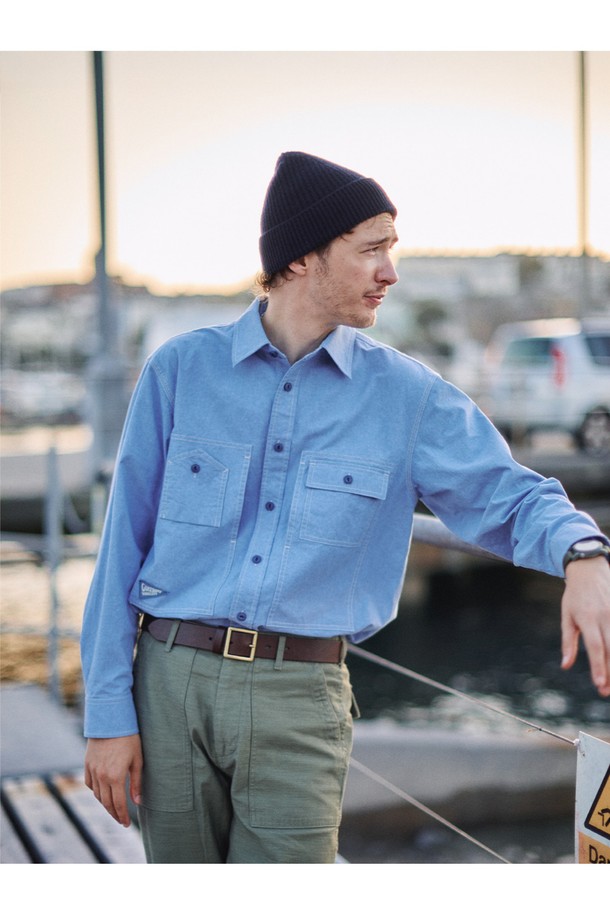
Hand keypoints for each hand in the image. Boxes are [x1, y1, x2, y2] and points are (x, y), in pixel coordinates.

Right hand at [84, 734, 142, 826]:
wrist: (110, 720)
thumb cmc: (128, 738)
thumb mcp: (137, 759)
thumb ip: (136, 782)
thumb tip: (137, 801)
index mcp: (115, 777)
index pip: (118, 804)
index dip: (122, 816)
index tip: (126, 824)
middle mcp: (101, 776)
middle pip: (106, 803)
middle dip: (114, 814)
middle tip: (121, 820)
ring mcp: (92, 770)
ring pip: (97, 795)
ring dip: (105, 804)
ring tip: (113, 808)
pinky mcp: (87, 764)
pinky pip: (90, 784)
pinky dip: (96, 791)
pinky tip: (102, 793)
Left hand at [561, 556, 609, 697]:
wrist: (590, 569)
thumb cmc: (575, 596)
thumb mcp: (567, 616)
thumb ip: (568, 641)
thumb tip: (565, 665)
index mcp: (588, 618)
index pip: (595, 647)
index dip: (598, 666)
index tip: (600, 684)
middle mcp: (605, 616)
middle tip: (605, 692)